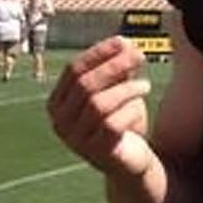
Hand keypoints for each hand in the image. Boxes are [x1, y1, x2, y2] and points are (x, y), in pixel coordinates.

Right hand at [46, 37, 155, 177]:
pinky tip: (140, 104)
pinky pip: (112, 125)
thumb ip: (117, 69)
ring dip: (125, 89)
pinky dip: (129, 109)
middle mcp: (60, 122)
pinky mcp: (96, 153)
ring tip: (145, 85)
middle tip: (139, 57)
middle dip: (114, 67)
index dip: (98, 53)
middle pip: (84, 85)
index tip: (123, 42)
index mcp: (58, 102)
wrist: (130, 161)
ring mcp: (76, 140)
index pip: (73, 70)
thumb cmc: (120, 122)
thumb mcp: (117, 91)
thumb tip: (124, 43)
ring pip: (98, 105)